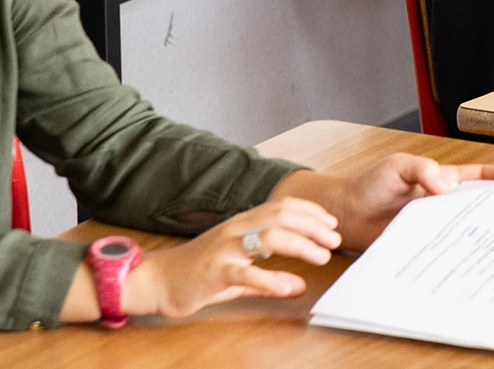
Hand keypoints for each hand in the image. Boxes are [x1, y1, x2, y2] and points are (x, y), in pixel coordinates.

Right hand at [132, 197, 341, 317]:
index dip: (311, 212)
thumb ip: (266, 272)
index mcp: (243, 222)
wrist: (159, 280)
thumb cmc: (199, 271)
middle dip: (313, 226)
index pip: (283, 207)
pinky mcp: (216, 270)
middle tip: (334, 240)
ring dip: (301, 245)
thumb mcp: (237, 267)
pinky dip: (272, 279)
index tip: (331, 224)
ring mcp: (226, 247)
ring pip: (269, 236)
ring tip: (321, 257)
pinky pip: (247, 274)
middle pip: (282, 216)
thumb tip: (298, 282)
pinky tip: (290, 287)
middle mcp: (237, 228)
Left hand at [274, 155, 493, 250]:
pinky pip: (442, 250)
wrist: (346, 214)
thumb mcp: (397, 166)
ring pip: (461, 230)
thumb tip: (444, 187)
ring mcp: (432, 225)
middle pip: (473, 206)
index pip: (473, 177)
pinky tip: (466, 261)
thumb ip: (421, 171)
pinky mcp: (422, 245)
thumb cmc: (371, 184)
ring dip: (477, 236)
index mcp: (439, 180)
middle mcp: (439, 203)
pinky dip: (455, 255)